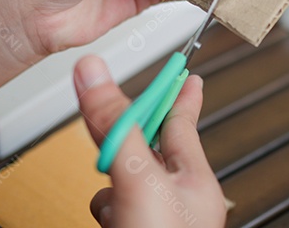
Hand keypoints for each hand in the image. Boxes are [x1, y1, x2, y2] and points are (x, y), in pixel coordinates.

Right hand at [74, 55, 226, 227]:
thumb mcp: (140, 181)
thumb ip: (119, 130)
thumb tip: (95, 75)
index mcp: (194, 180)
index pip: (182, 122)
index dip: (179, 93)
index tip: (188, 75)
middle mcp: (179, 200)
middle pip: (149, 148)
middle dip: (128, 134)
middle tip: (116, 116)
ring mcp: (156, 219)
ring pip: (127, 181)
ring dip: (110, 181)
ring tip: (111, 191)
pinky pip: (114, 209)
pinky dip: (105, 209)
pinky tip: (106, 217)